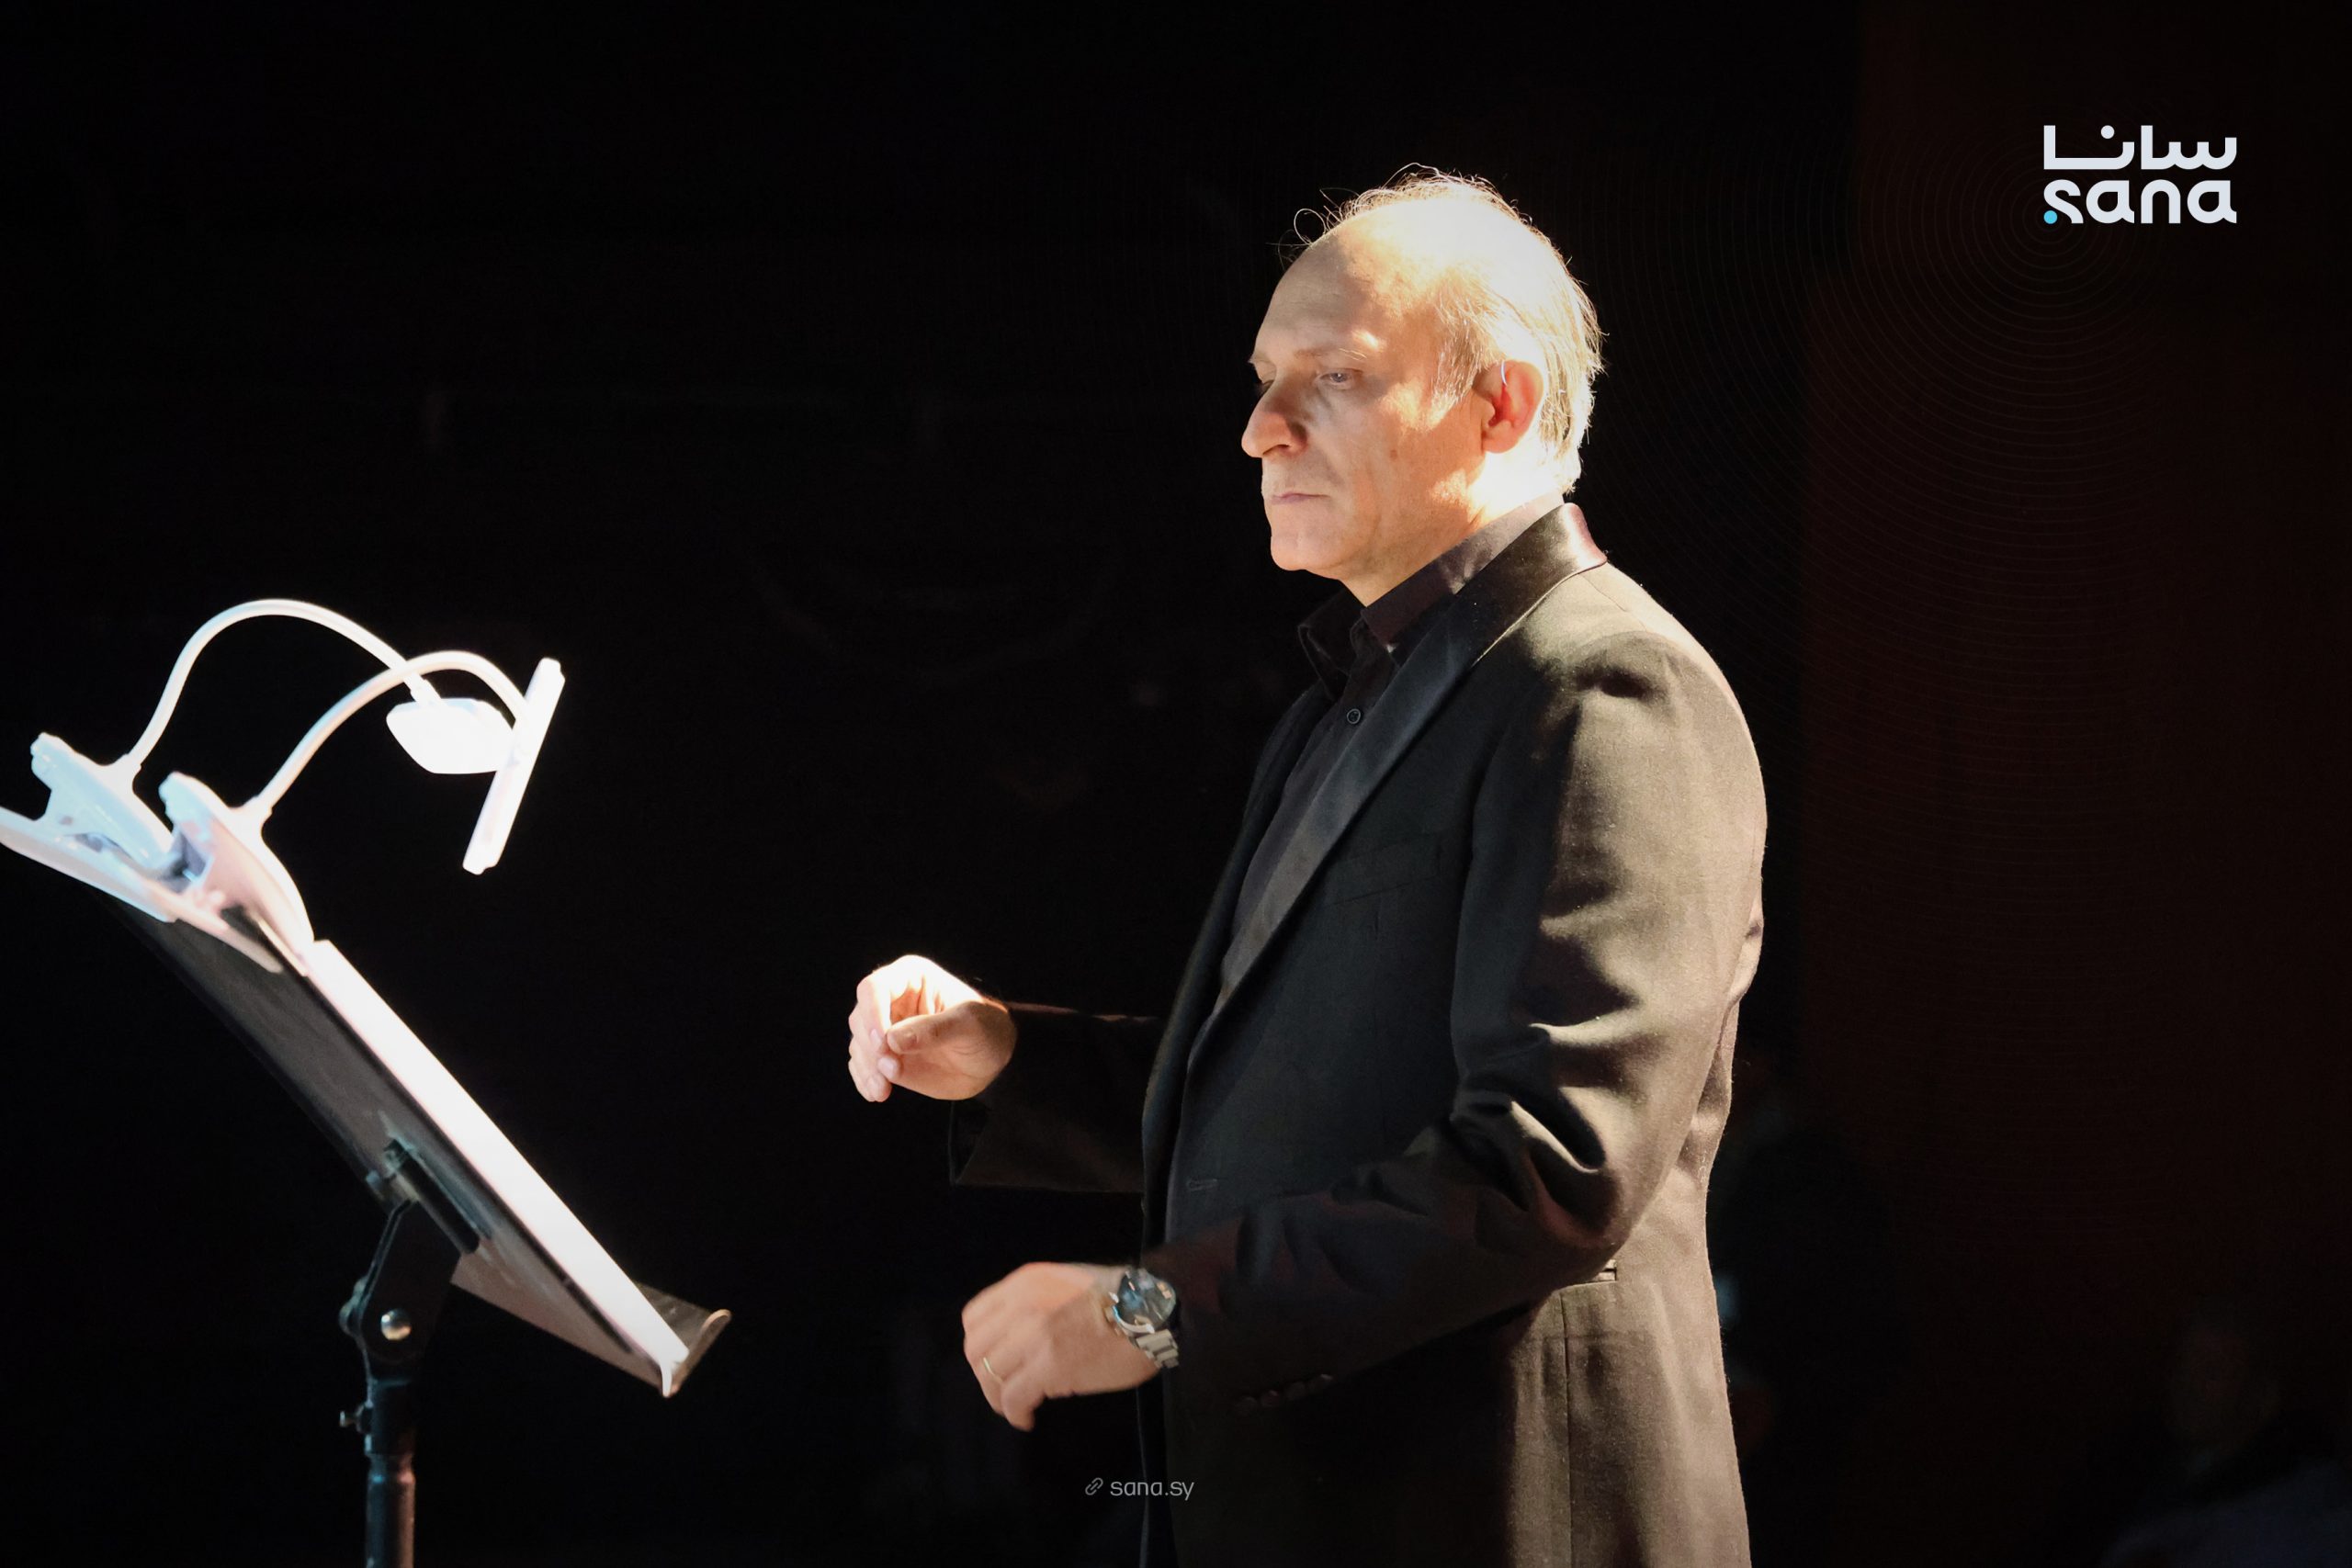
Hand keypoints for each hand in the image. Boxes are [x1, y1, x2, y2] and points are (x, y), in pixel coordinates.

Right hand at [844, 953, 1016, 1102]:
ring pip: (858, 1044)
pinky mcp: (885, 1055)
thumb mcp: (970, 1025)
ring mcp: (886, 1029)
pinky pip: (863, 1066)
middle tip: (891, 1070)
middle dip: (870, 1047)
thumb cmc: (986, 1029)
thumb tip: (892, 1040)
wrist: (991, 1060)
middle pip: (860, 1018)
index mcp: (911, 978)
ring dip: (867, 1068)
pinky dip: (865, 1080)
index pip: (874, 988)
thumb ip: (935, 1030)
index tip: (883, 1044)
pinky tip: (877, 1094)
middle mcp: (892, 1000)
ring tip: (883, 1090)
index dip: (873, 1014)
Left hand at [962, 1261, 1158, 1430]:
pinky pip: (1012, 1398)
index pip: (974, 1317)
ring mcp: (1034, 1336)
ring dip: (999, 1398)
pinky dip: (1015, 1414)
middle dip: (986, 1375)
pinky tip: (1028, 1419)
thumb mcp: (1067, 1283)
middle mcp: (1021, 1305)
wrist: (1153, 1311)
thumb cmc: (1121, 1299)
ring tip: (1018, 1407)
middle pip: (976, 1349)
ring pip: (990, 1376)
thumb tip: (1023, 1333)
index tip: (996, 1362)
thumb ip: (1038, 1301)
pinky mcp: (1048, 1367)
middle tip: (1005, 1390)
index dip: (981, 1345)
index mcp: (1025, 1282)